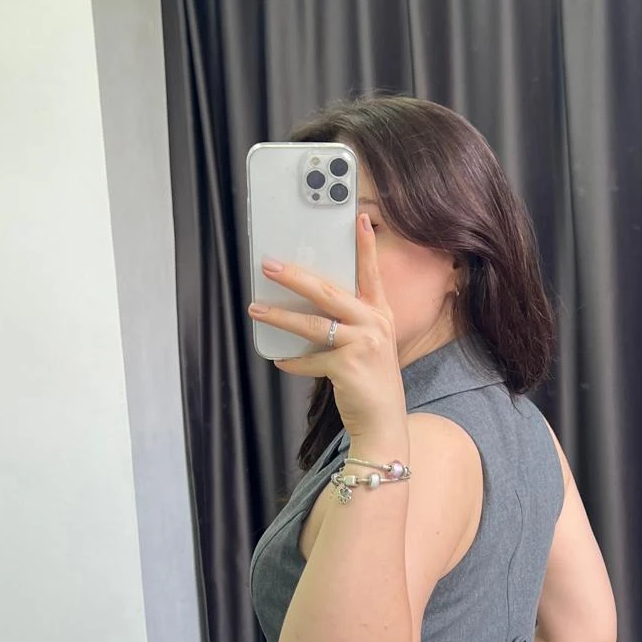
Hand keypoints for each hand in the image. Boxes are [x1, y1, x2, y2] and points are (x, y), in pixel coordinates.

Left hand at [248, 214, 406, 444]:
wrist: (384, 423)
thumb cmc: (372, 383)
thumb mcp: (370, 346)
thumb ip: (349, 324)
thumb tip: (308, 308)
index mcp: (380, 315)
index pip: (371, 273)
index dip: (366, 246)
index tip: (358, 218)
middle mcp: (374, 324)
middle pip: (328, 292)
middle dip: (295, 276)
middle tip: (270, 265)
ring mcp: (362, 345)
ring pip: (312, 324)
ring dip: (280, 316)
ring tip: (257, 309)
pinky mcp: (347, 367)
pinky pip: (310, 359)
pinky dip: (292, 361)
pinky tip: (280, 360)